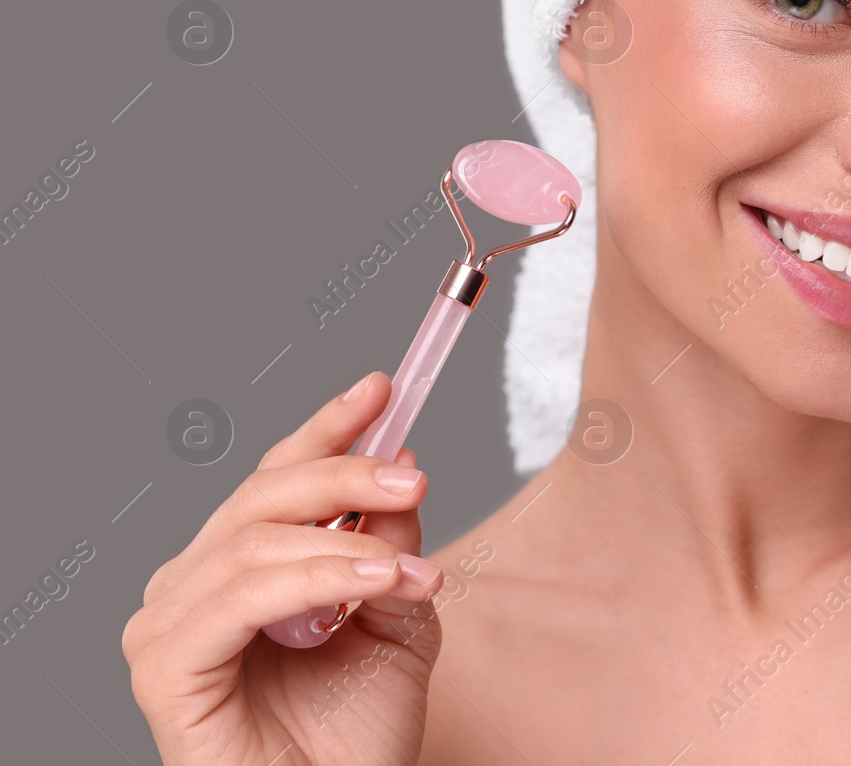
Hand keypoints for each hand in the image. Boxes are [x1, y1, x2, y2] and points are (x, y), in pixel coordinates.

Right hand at [124, 373, 444, 765]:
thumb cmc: (353, 737)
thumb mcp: (396, 618)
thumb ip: (393, 546)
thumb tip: (402, 468)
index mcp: (240, 568)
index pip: (276, 478)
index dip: (326, 429)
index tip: (382, 389)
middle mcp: (194, 587)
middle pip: (261, 495)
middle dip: (344, 474)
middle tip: (412, 482)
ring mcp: (169, 625)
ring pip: (253, 539)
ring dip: (343, 539)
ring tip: (409, 566)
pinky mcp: (166, 668)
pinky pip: (240, 597)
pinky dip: (314, 577)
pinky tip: (373, 580)